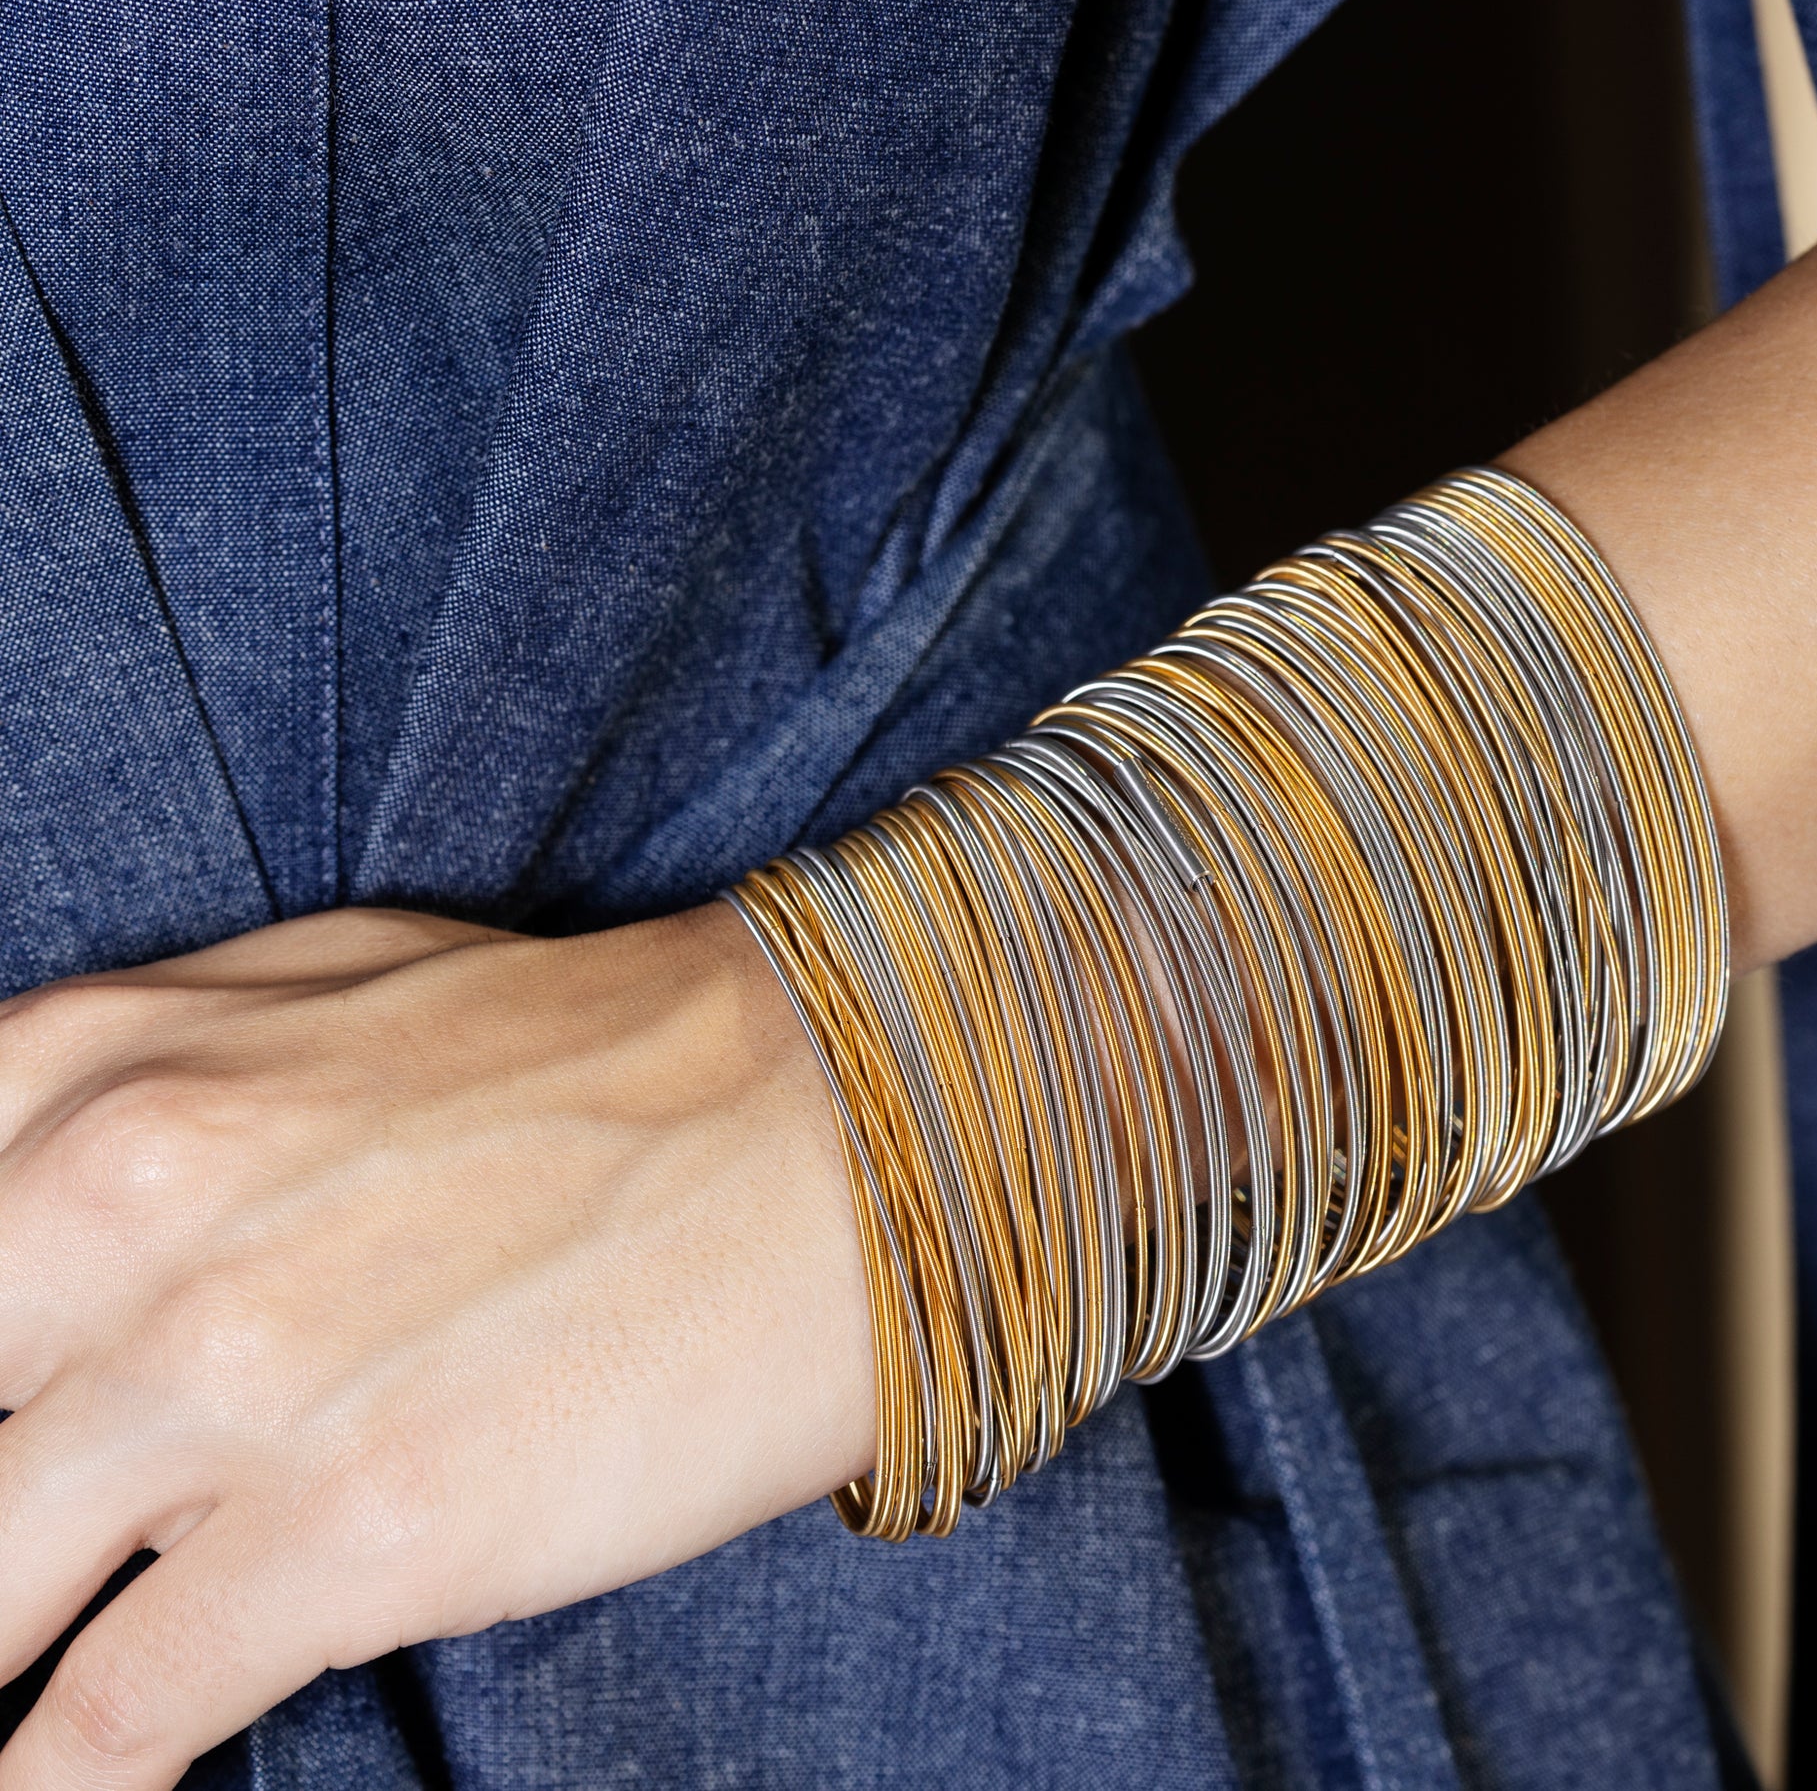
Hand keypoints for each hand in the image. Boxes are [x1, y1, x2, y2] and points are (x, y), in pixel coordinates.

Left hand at [0, 905, 873, 1787]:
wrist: (839, 1120)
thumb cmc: (593, 1054)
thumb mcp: (319, 996)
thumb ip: (130, 1106)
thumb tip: (25, 1256)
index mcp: (103, 1072)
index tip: (7, 1438)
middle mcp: (125, 1213)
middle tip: (42, 1545)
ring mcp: (232, 1380)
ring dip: (6, 1647)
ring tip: (41, 1670)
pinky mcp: (355, 1534)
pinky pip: (104, 1730)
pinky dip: (72, 1779)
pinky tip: (87, 1776)